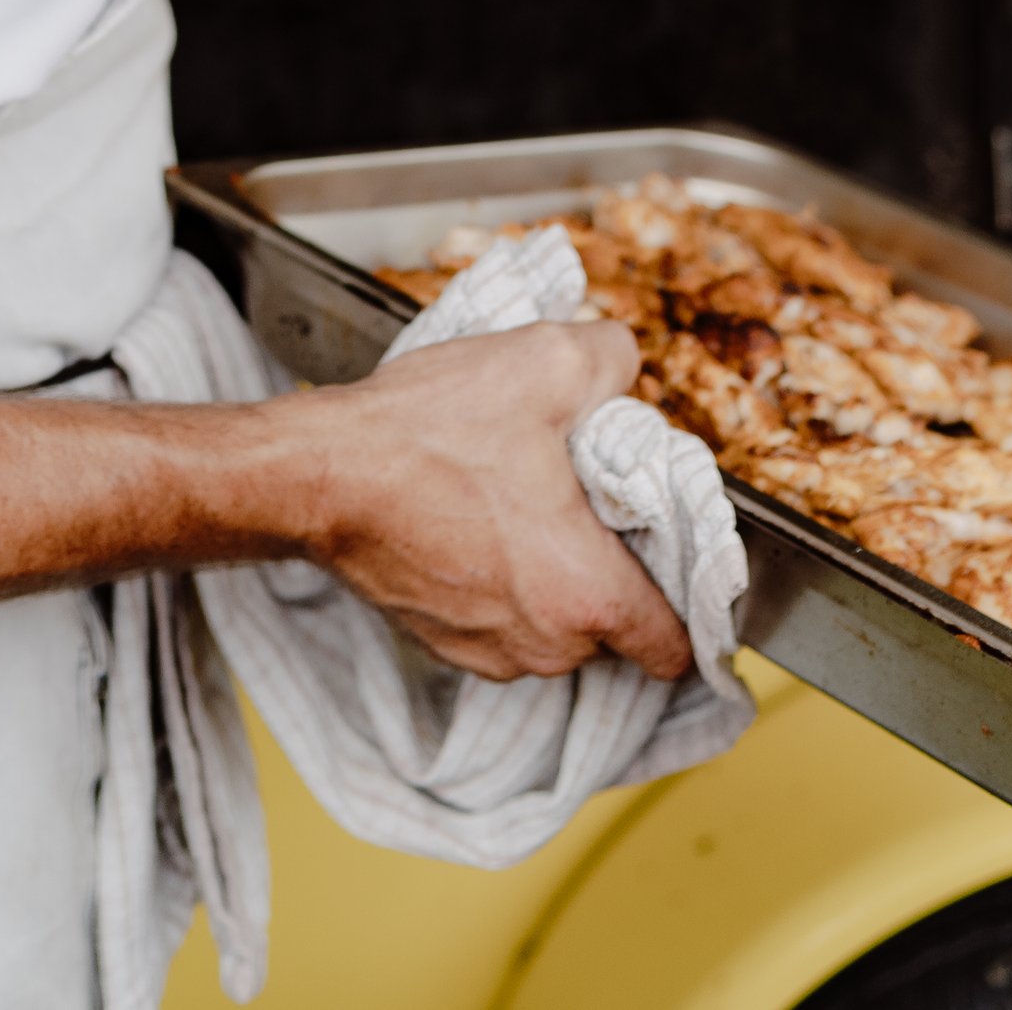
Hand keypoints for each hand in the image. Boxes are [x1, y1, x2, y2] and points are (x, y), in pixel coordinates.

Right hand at [292, 321, 694, 683]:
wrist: (323, 471)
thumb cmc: (431, 432)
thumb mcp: (545, 361)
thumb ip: (614, 359)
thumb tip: (629, 367)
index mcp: (588, 594)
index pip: (676, 648)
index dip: (688, 603)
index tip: (670, 557)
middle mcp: (547, 644)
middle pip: (615, 627)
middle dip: (611, 570)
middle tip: (586, 502)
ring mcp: (490, 651)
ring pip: (557, 626)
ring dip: (555, 579)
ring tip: (524, 504)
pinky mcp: (444, 643)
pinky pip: (504, 624)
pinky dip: (504, 587)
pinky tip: (478, 522)